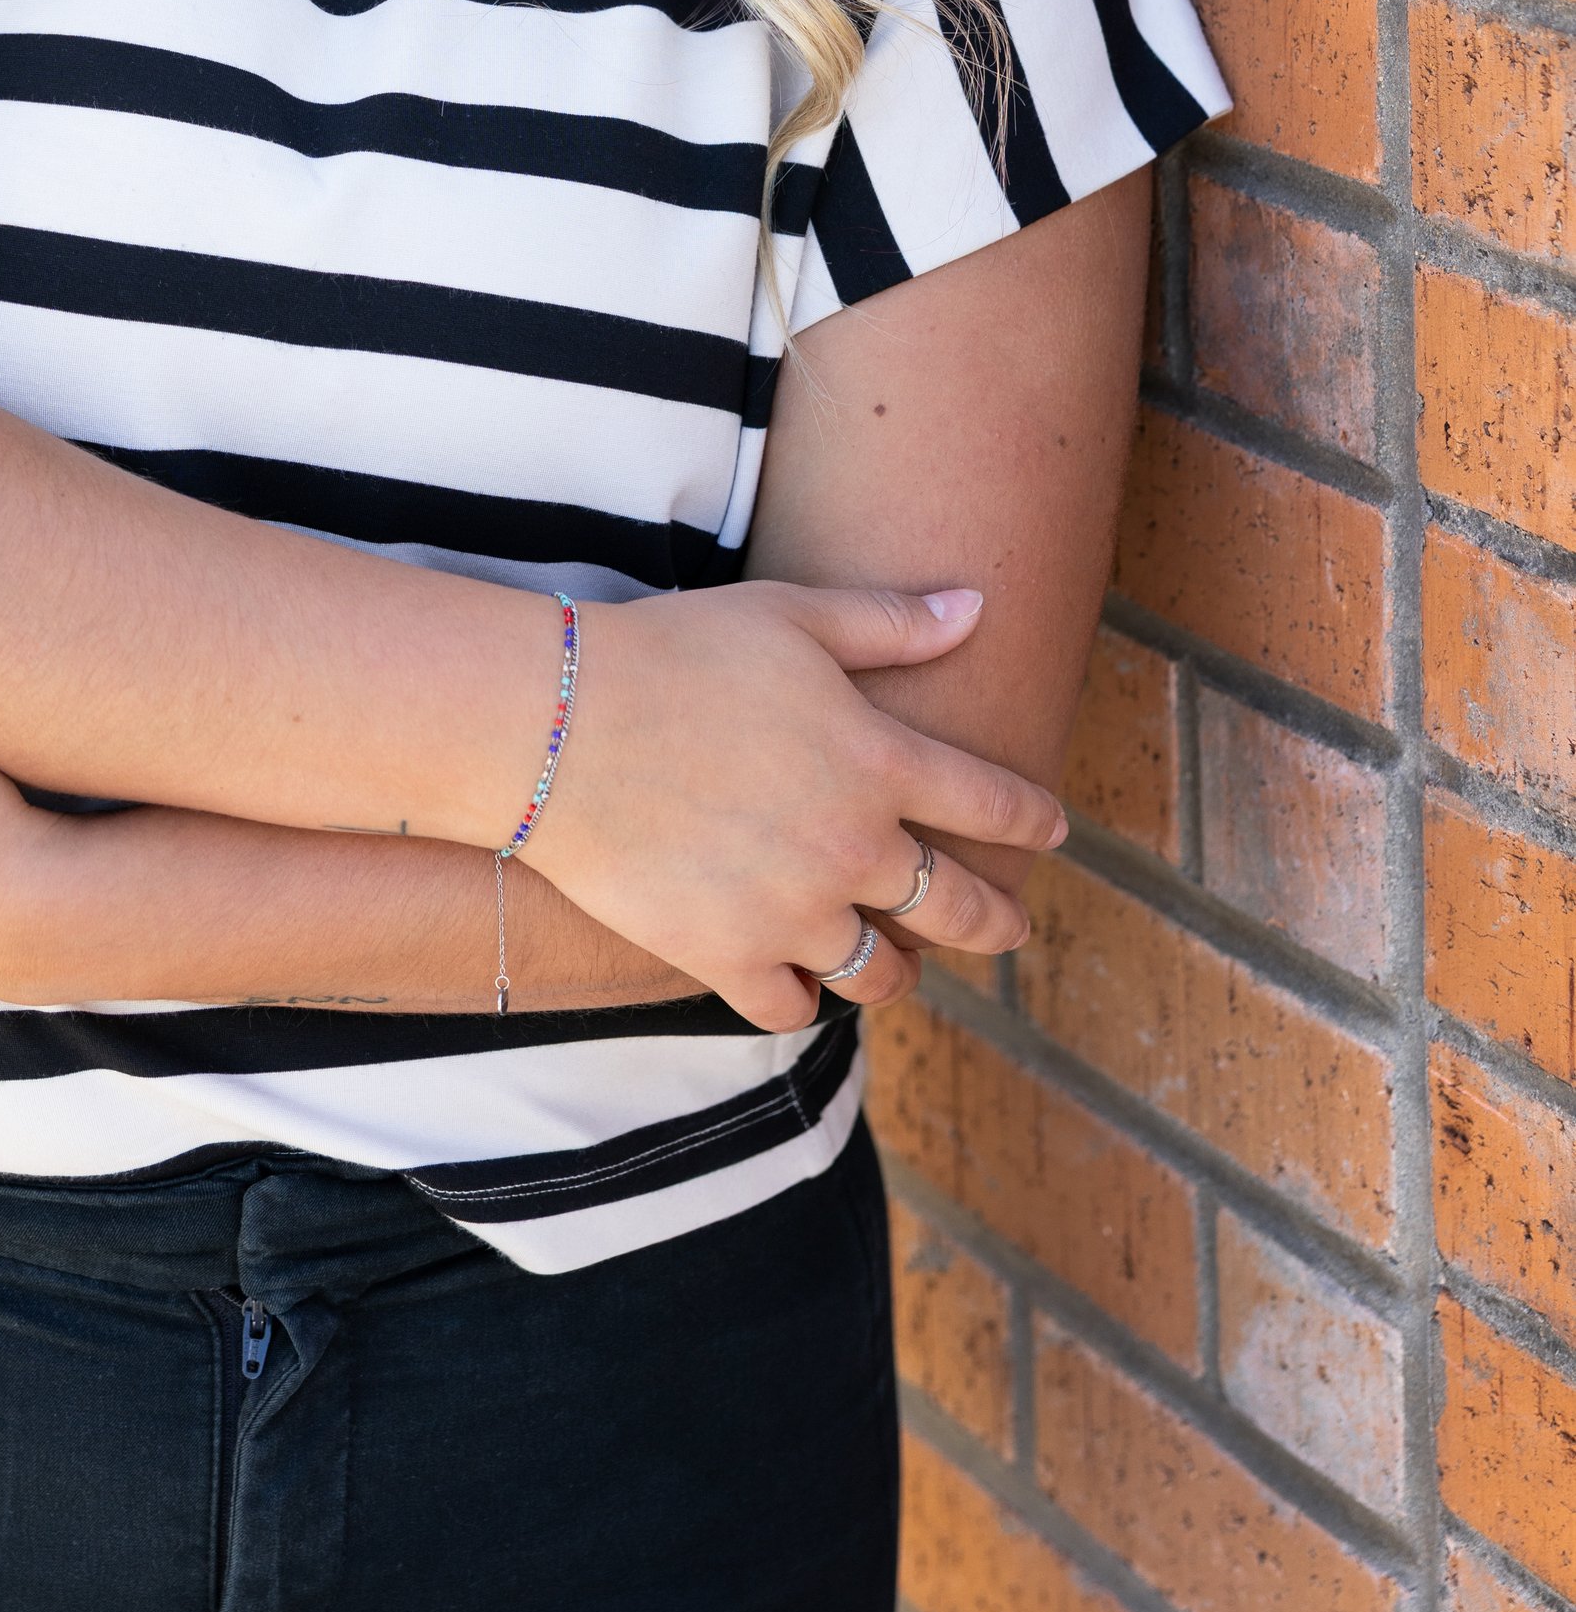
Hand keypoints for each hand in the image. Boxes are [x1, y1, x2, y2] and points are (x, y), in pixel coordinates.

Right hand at [523, 580, 1065, 1030]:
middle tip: (1008, 925)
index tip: (1055, 829)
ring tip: (896, 967)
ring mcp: (790, 913)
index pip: (993, 803)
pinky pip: (788, 1007)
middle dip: (995, 921)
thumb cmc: (675, 651)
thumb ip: (890, 622)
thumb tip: (977, 604)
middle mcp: (852, 849)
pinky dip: (800, 998)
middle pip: (957, 909)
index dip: (1033, 818)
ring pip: (878, 975)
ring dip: (898, 971)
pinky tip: (797, 983)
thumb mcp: (791, 615)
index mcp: (881, 761)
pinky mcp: (723, 956)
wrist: (558, 723)